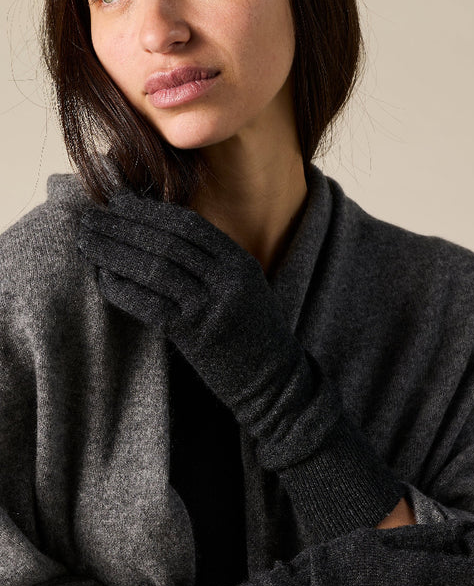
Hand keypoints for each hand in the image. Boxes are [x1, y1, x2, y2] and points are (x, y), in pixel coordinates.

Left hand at [77, 191, 339, 472]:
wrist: (274, 382)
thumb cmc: (253, 336)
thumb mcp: (245, 288)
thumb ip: (212, 263)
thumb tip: (159, 237)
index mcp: (240, 263)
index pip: (187, 225)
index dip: (148, 211)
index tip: (117, 203)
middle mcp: (228, 280)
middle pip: (166, 241)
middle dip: (123, 226)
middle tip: (90, 218)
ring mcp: (212, 307)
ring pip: (154, 268)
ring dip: (114, 252)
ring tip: (86, 242)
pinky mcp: (195, 336)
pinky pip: (148, 305)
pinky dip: (121, 290)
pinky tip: (102, 279)